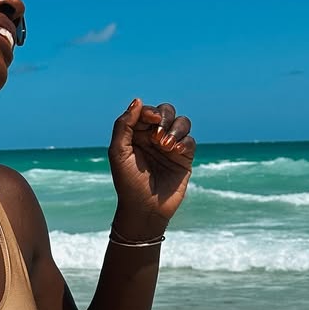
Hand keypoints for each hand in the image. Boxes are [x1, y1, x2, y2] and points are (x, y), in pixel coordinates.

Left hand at [108, 98, 195, 234]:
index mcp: (136, 134)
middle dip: (164, 117)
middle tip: (157, 135)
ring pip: (182, 122)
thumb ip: (124, 125)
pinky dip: (185, 142)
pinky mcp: (184, 158)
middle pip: (167, 112)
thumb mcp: (118, 152)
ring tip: (166, 146)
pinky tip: (176, 152)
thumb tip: (138, 100)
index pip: (147, 112)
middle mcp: (154, 138)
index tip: (150, 121)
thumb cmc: (127, 182)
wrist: (144, 209)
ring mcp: (170, 147)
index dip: (150, 112)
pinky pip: (190, 141)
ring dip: (176, 129)